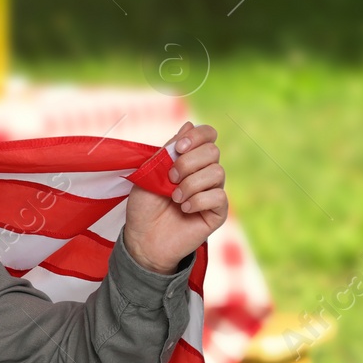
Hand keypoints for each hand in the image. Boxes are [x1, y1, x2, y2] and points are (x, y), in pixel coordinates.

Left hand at [124, 121, 227, 273]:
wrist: (142, 238)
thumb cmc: (144, 206)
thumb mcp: (149, 174)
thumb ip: (168, 151)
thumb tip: (187, 124)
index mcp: (190, 160)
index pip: (208, 135)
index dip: (197, 136)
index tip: (178, 148)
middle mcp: (205, 173)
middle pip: (213, 151)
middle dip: (188, 163)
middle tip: (170, 179)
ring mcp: (213, 192)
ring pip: (217, 172)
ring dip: (190, 184)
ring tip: (174, 198)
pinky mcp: (218, 212)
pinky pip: (219, 196)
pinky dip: (198, 200)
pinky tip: (184, 209)